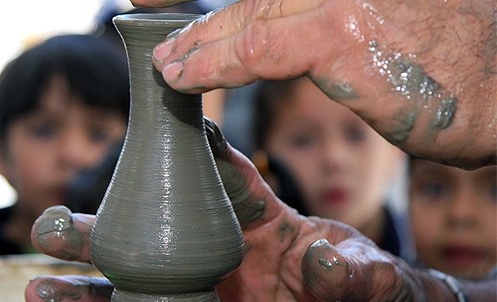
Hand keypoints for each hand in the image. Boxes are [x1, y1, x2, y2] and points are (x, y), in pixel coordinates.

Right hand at [25, 119, 430, 300]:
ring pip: (129, 272)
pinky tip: (52, 301)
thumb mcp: (364, 278)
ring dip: (84, 274)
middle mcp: (212, 244)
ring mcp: (196, 282)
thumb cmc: (359, 285)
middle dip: (104, 226)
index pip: (223, 177)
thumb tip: (326, 261)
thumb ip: (349, 270)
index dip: (196, 154)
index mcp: (258, 217)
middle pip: (149, 225)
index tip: (163, 132)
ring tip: (40, 271)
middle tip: (60, 221)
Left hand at [149, 0, 495, 168]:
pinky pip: (256, 50)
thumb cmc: (461, 67)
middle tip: (171, 45)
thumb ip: (347, 25)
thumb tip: (309, 42)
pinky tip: (183, 77)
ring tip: (169, 65)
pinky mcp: (340, 33)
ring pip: (248, 18)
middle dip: (208, 26)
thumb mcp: (401, 26)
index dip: (232, 13)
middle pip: (258, 0)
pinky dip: (212, 64)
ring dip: (199, 45)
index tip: (199, 31)